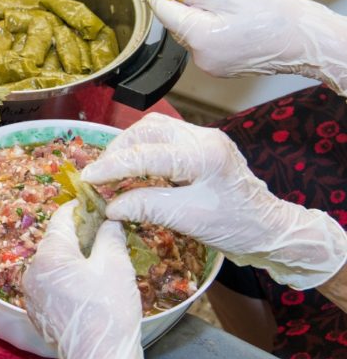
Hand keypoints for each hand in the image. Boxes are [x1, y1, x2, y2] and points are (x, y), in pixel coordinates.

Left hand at [22, 201, 143, 358]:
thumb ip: (109, 235)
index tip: (93, 202)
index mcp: (49, 255)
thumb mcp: (116, 265)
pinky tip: (87, 286)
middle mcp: (33, 271)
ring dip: (72, 259)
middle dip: (78, 235)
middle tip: (103, 233)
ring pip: (53, 264)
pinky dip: (66, 279)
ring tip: (99, 261)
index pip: (61, 218)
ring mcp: (32, 294)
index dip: (79, 207)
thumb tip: (109, 220)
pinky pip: (50, 284)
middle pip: (56, 241)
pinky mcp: (37, 312)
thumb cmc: (109, 311)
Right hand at [82, 113, 346, 289]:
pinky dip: (142, 149)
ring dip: (128, 146)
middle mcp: (203, 137)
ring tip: (112, 169)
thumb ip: (147, 206)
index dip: (112, 166)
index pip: (146, 154)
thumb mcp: (188, 220)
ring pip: (153, 129)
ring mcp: (203, 137)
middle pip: (147, 130)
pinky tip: (133, 167)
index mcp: (204, 155)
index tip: (87, 178)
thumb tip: (110, 206)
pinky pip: (163, 137)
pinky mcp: (201, 144)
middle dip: (118, 150)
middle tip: (98, 174)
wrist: (270, 229)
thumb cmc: (235, 227)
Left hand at [148, 0, 346, 95]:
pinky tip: (226, 20)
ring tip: (216, 2)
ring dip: (195, 18)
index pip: (165, 14)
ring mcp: (209, 66)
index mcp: (199, 37)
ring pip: (190, 35)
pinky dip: (207, 31)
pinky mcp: (219, 68)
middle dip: (180, 6)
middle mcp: (200, 57)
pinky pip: (204, 45)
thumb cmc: (272, 15)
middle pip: (176, 25)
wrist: (301, 41)